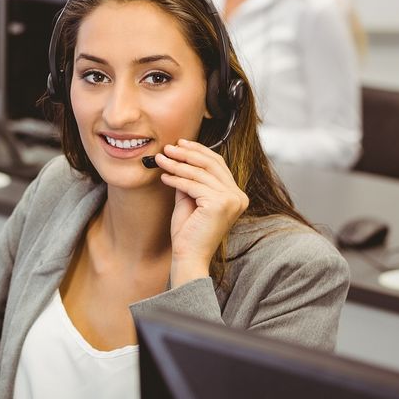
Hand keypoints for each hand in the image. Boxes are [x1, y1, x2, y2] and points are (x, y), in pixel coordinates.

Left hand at [156, 139, 248, 286]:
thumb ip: (190, 179)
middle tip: (168, 148)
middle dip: (187, 153)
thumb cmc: (189, 231)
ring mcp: (231, 200)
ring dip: (177, 164)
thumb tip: (178, 156)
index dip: (199, 151)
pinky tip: (163, 177)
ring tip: (160, 160)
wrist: (188, 256)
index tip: (180, 143)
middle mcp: (239, 196)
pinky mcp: (219, 205)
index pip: (218, 164)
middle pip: (211, 164)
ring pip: (199, 173)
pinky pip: (192, 185)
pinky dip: (176, 179)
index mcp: (236, 195)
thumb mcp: (190, 199)